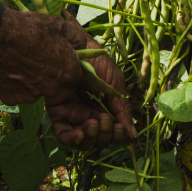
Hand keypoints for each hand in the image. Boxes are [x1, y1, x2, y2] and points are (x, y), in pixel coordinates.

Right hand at [0, 10, 83, 105]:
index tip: (56, 56)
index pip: (75, 76)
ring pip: (35, 90)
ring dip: (30, 79)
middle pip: (55, 85)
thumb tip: (82, 44)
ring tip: (19, 60)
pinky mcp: (11, 98)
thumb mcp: (58, 24)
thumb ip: (75, 36)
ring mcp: (30, 96)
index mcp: (66, 72)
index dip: (66, 65)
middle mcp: (51, 89)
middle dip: (48, 74)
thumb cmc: (29, 27)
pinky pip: (16, 92)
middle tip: (35, 57)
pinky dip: (14, 83)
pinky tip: (8, 67)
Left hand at [45, 28, 135, 149]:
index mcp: (106, 108)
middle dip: (105, 135)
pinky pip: (64, 136)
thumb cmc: (97, 63)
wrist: (75, 49)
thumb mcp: (115, 85)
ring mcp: (74, 115)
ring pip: (84, 141)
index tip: (119, 128)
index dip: (117, 135)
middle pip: (100, 139)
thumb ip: (122, 110)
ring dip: (92, 139)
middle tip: (104, 120)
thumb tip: (132, 136)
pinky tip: (80, 133)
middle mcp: (91, 114)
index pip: (114, 132)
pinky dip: (73, 140)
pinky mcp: (59, 114)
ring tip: (92, 123)